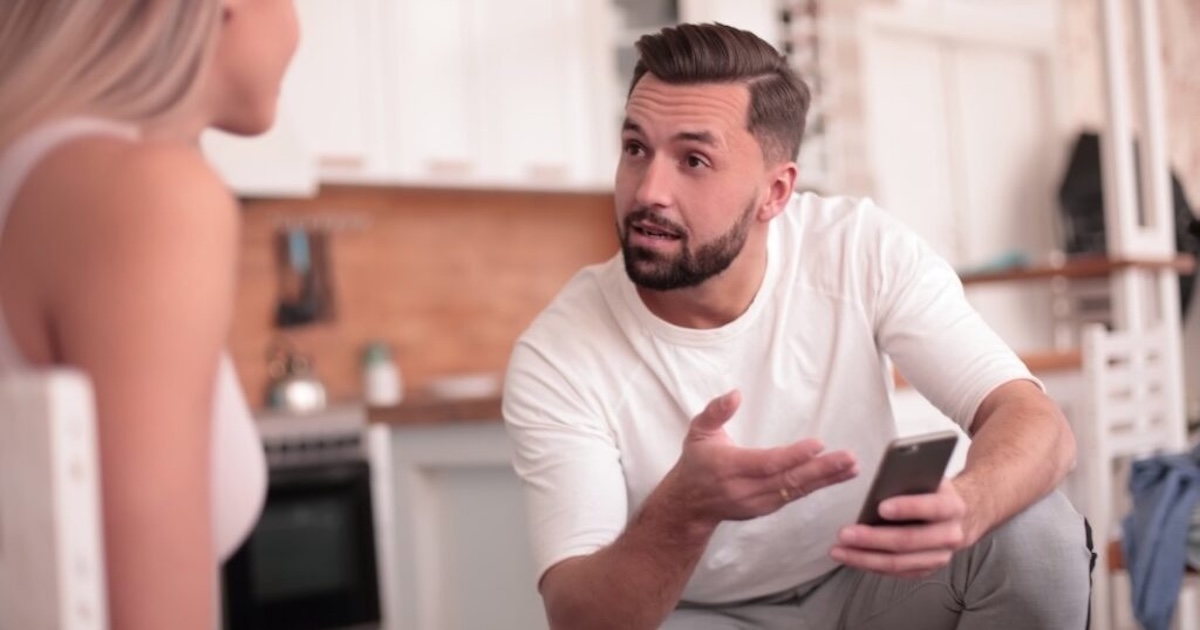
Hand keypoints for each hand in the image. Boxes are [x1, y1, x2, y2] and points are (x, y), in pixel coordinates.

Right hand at [659, 390, 858, 528]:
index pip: (766, 463)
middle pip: (788, 480)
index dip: (793, 456)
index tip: (818, 445)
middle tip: (848, 459)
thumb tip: (736, 394)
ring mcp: (757, 503)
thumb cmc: (696, 462)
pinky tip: (837, 477)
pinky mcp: (766, 508)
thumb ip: (716, 412)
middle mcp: (745, 489)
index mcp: (729, 467)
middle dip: (821, 470)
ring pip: (796, 491)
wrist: (689, 504)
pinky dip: (817, 486)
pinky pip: (795, 496)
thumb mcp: (698, 432)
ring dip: (826, 479)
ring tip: (851, 467)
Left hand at [829, 479, 972, 577]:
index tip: (880, 507)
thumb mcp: (928, 478)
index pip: (932, 507)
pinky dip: (871, 566)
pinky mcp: (926, 570)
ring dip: (865, 558)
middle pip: (909, 541)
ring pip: (899, 563)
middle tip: (845, 533)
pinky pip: (896, 572)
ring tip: (839, 550)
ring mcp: (939, 557)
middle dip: (873, 539)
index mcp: (952, 507)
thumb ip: (910, 478)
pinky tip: (851, 558)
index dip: (907, 508)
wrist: (958, 517)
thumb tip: (883, 477)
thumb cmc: (933, 491)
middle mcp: (949, 535)